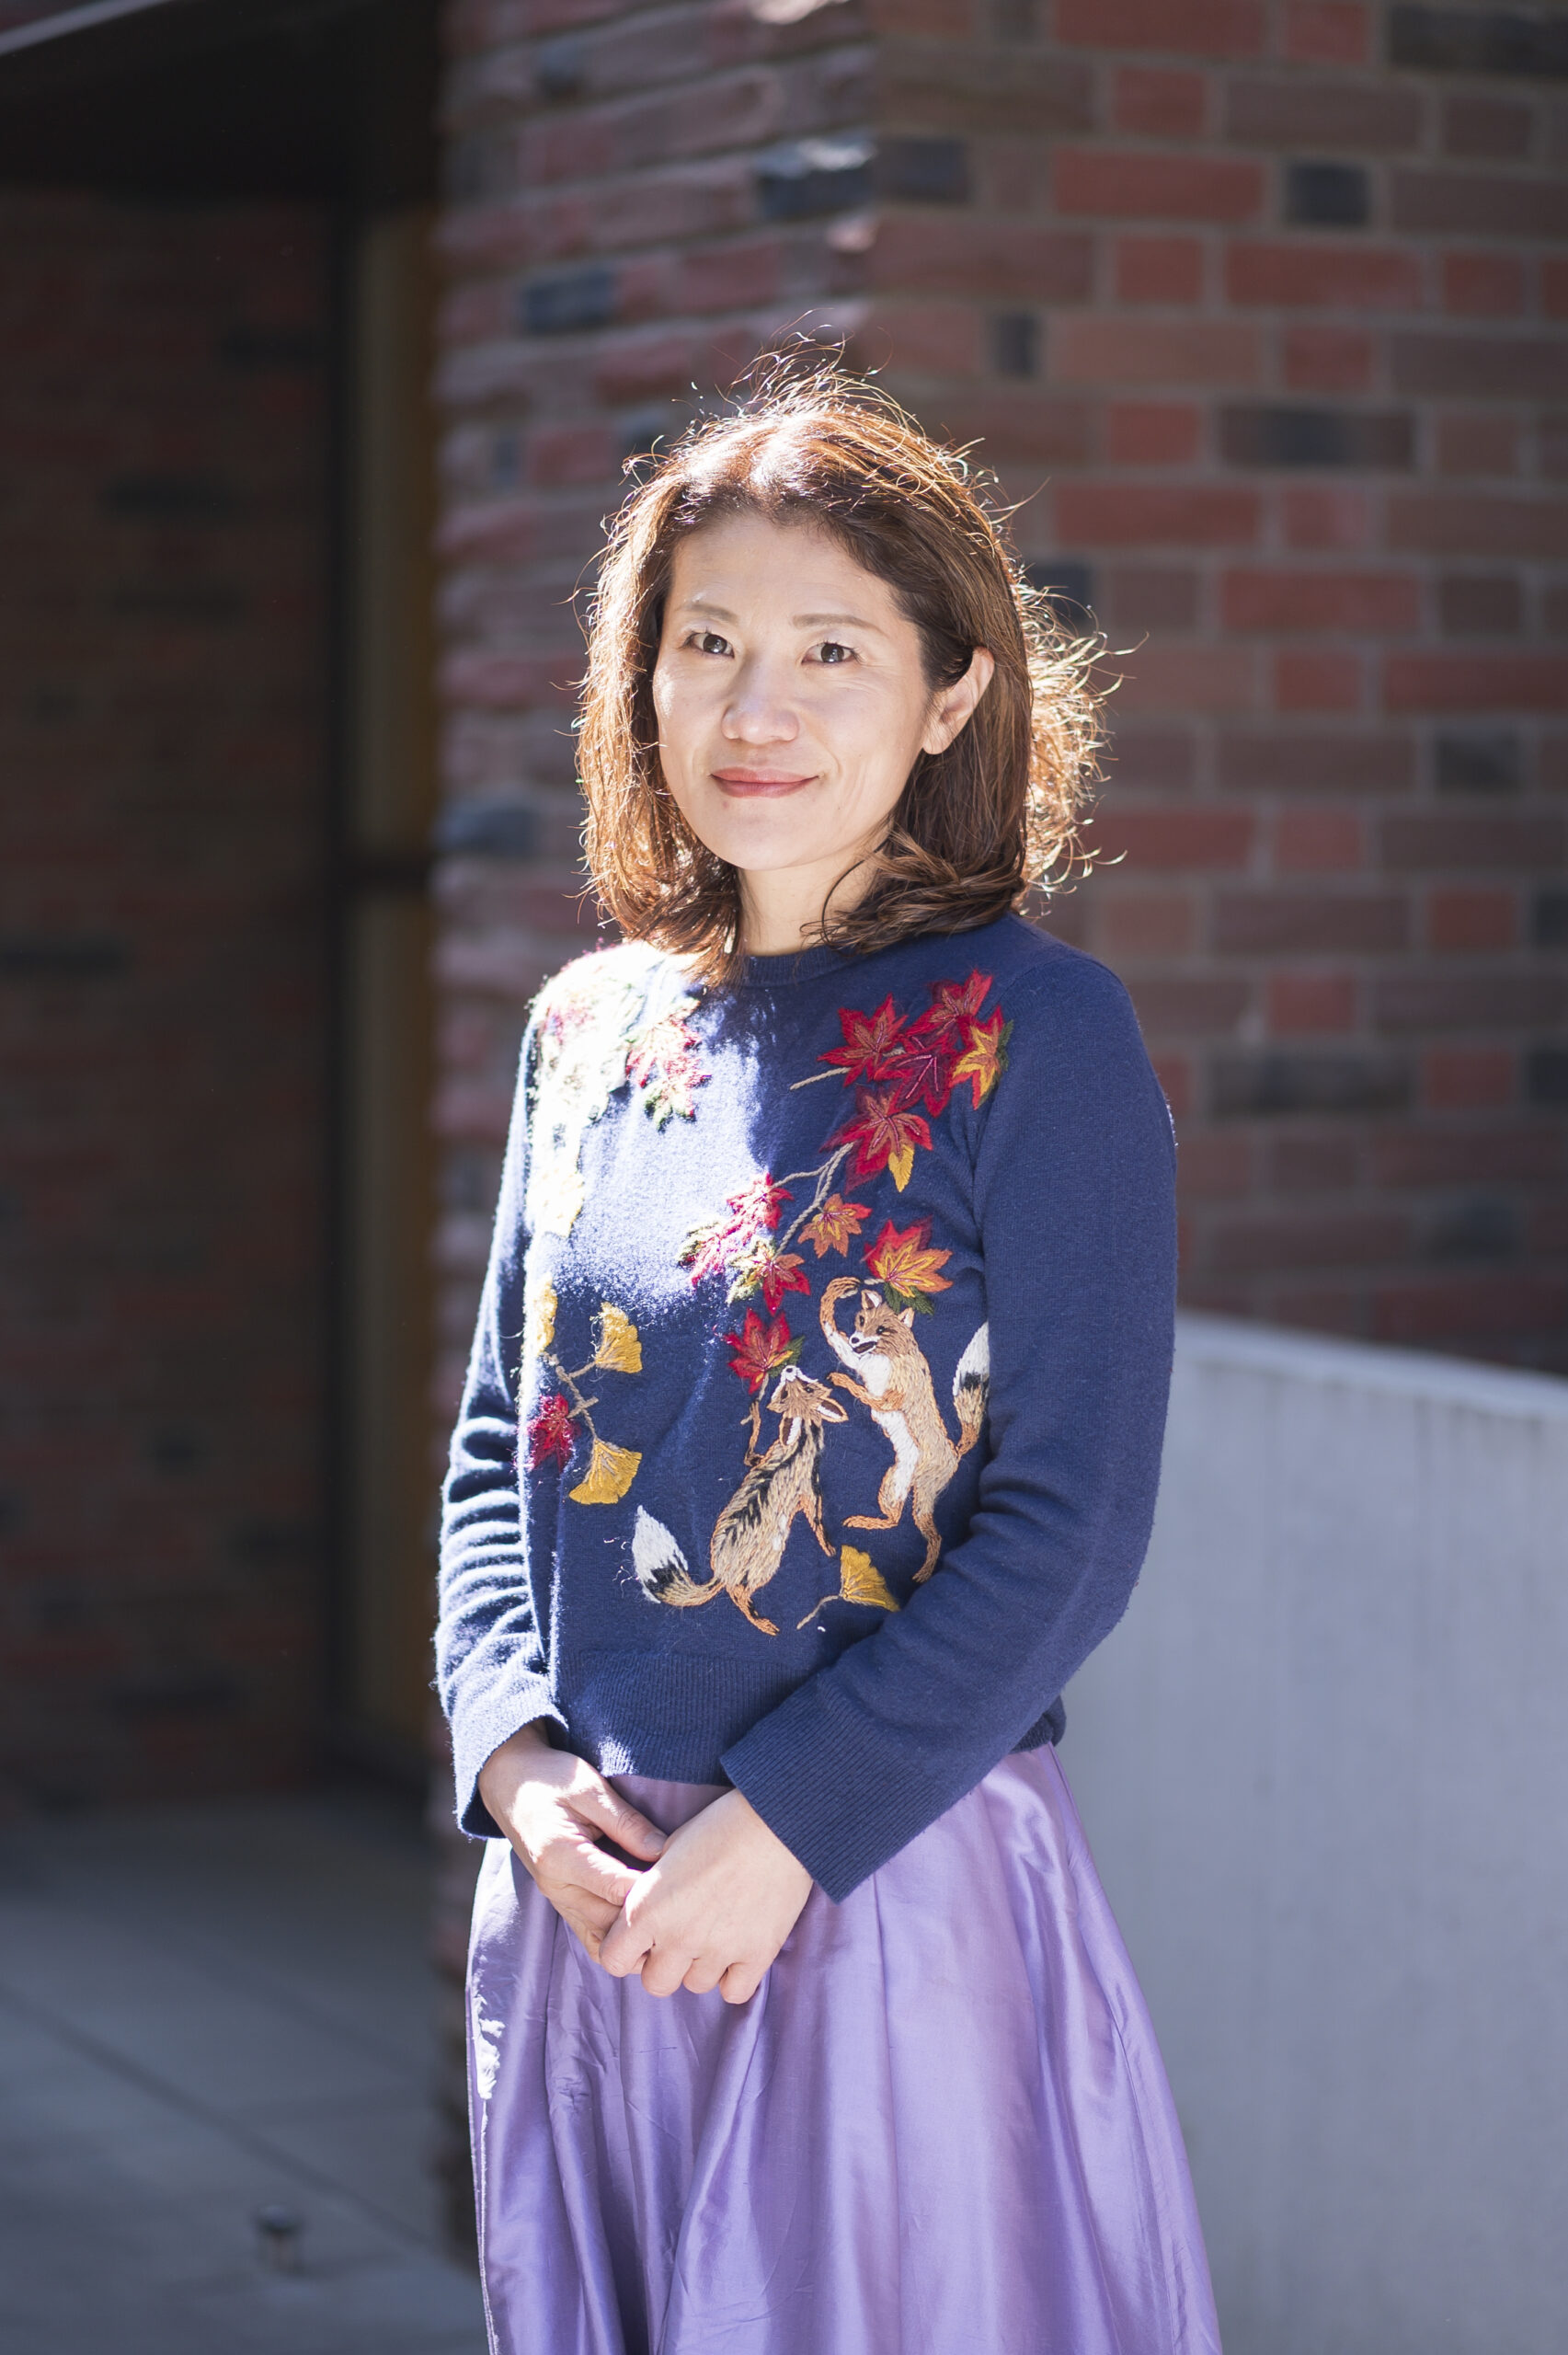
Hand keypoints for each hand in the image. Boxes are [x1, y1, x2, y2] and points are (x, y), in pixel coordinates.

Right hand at [477, 1722, 666, 1962]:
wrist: (509, 1782)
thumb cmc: (551, 1778)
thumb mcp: (590, 1788)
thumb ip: (627, 1822)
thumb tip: (665, 1852)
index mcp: (561, 1857)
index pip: (617, 1889)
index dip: (654, 1892)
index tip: (686, 1882)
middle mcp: (556, 1887)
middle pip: (612, 1925)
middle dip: (649, 1920)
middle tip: (688, 1907)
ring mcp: (557, 1899)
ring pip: (602, 1940)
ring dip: (635, 1934)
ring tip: (670, 1918)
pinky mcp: (562, 1902)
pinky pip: (592, 1936)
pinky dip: (619, 1936)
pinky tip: (645, 1922)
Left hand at [598, 1787, 812, 2003]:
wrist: (775, 1819)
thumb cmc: (719, 1824)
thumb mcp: (669, 1849)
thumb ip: (651, 1891)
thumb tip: (647, 1914)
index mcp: (646, 1908)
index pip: (613, 1960)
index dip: (625, 1951)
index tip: (641, 1938)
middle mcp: (677, 1936)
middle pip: (655, 1984)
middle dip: (663, 1964)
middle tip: (681, 1936)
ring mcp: (718, 1950)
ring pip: (695, 1985)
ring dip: (700, 1966)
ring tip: (716, 1933)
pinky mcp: (756, 1955)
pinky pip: (734, 1992)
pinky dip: (734, 1977)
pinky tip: (738, 1950)